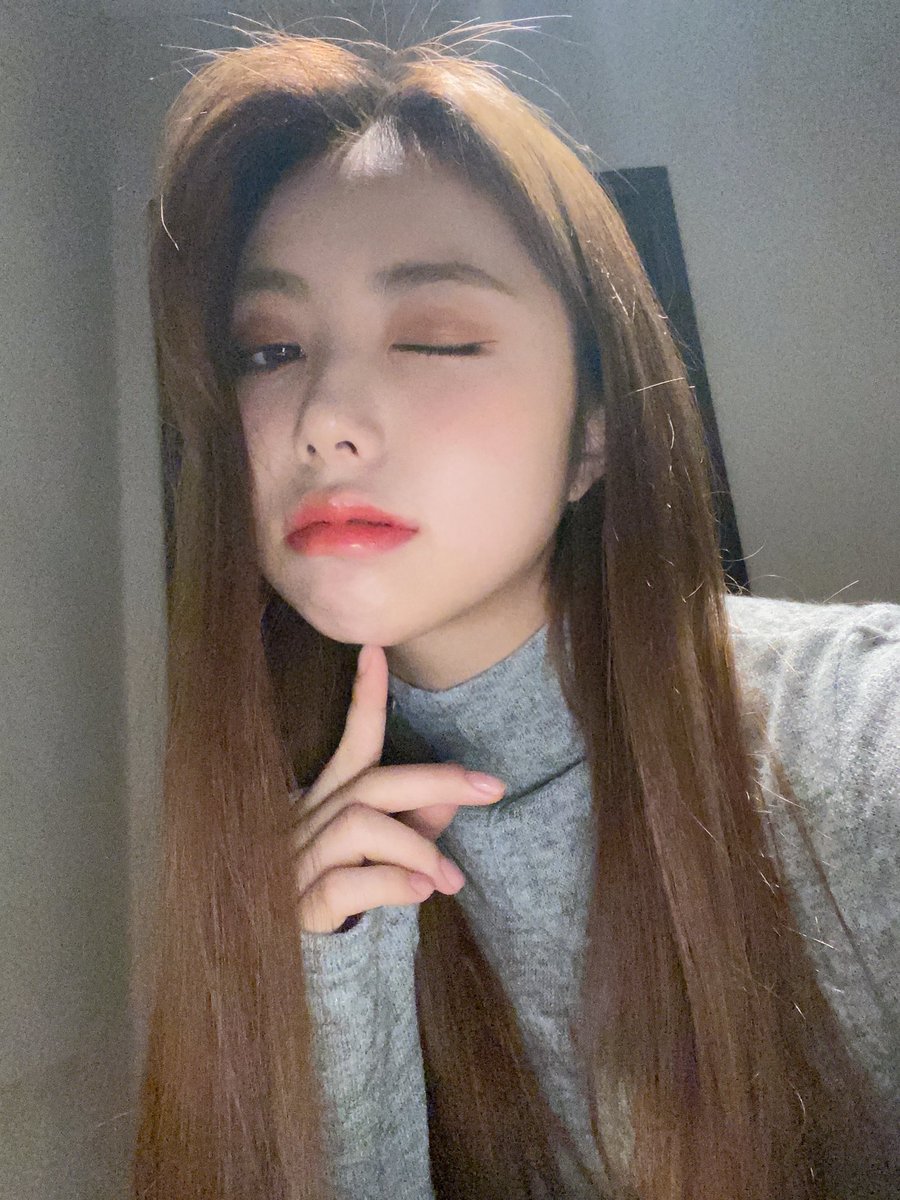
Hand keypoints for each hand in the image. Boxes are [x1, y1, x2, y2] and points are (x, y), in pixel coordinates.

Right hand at [291, 644, 505, 933]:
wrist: (281, 973)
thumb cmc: (335, 907)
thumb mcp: (379, 861)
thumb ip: (414, 827)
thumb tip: (454, 797)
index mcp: (323, 807)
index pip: (350, 746)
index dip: (365, 698)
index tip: (376, 649)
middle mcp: (305, 825)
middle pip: (372, 782)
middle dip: (436, 778)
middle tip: (491, 787)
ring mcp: (295, 864)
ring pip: (359, 825)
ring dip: (416, 845)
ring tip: (449, 878)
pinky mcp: (294, 908)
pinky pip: (345, 882)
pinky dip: (390, 883)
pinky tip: (421, 892)